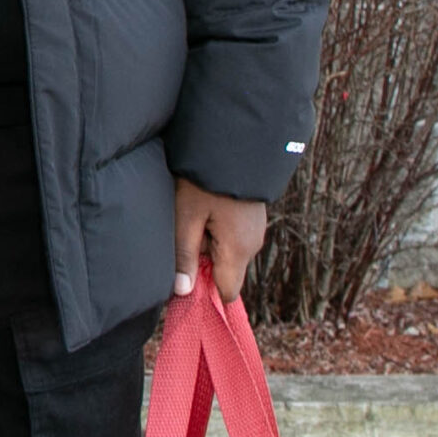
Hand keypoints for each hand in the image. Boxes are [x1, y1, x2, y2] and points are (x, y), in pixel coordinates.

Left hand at [173, 177, 266, 302]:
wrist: (234, 143)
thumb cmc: (205, 180)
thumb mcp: (186, 216)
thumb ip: (184, 255)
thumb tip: (182, 291)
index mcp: (239, 250)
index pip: (226, 292)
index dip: (203, 289)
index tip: (184, 272)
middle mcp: (253, 245)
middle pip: (223, 270)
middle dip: (202, 258)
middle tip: (187, 228)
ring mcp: (255, 231)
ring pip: (226, 252)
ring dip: (208, 241)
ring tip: (197, 212)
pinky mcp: (252, 219)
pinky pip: (232, 236)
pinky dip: (216, 228)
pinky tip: (207, 206)